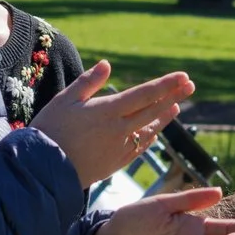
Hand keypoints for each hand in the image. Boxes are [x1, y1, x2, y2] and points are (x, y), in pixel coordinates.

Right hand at [31, 60, 194, 184]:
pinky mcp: (116, 163)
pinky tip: (154, 131)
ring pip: (149, 130)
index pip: (144, 94)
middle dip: (173, 96)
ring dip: (164, 117)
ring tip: (176, 107)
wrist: (44, 169)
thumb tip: (107, 65)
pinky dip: (149, 137)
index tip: (183, 76)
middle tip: (190, 85)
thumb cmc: (50, 130)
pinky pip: (139, 147)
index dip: (166, 85)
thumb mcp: (65, 100)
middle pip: (153, 110)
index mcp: (108, 111)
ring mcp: (120, 147)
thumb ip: (88, 82)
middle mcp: (119, 129)